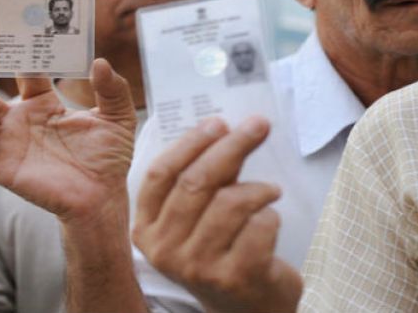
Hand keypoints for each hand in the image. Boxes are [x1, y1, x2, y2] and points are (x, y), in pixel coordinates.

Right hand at [0, 56, 135, 222]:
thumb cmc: (109, 159)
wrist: (105, 197)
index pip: (22, 74)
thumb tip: (99, 61)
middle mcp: (19, 122)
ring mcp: (8, 145)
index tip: (24, 39)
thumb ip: (113, 89)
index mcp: (43, 105)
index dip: (21, 57)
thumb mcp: (118, 117)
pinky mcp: (1, 169)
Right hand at [131, 116, 301, 312]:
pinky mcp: (234, 278)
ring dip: (258, 188)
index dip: (190, 143)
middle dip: (231, 147)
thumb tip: (222, 130)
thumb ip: (200, 181)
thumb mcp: (196, 218)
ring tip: (270, 190)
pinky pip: (258, 227)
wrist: (247, 309)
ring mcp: (197, 266)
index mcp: (146, 229)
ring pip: (229, 202)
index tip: (217, 122)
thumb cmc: (221, 253)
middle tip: (257, 126)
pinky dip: (270, 216)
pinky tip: (270, 220)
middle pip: (196, 182)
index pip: (161, 174)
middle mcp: (165, 250)